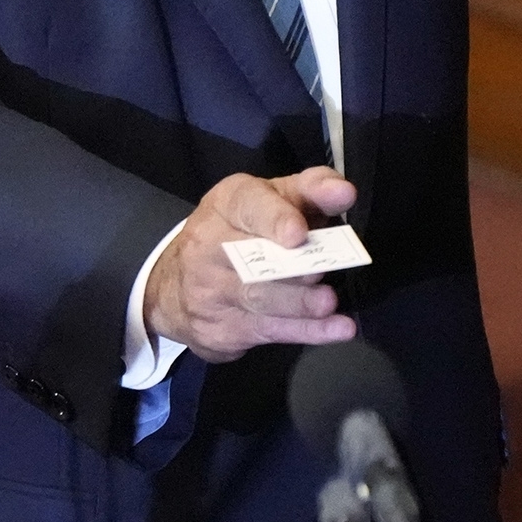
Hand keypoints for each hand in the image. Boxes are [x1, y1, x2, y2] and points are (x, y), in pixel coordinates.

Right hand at [143, 168, 358, 364]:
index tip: (298, 233)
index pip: (249, 206)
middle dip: (290, 266)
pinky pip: (268, 330)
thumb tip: (344, 192)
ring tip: (329, 302)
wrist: (177, 285)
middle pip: (252, 256)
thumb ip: (310, 191)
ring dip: (298, 302)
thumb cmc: (242, 232)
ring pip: (258, 297)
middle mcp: (209, 244)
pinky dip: (306, 331)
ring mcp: (210, 289)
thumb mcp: (272, 200)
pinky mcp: (220, 327)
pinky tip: (336, 328)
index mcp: (226, 204)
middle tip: (321, 271)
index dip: (275, 219)